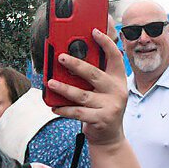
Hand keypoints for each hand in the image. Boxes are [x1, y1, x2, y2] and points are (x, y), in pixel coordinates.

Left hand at [47, 29, 128, 145]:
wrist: (109, 136)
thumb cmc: (102, 107)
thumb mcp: (103, 89)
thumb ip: (93, 75)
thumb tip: (71, 58)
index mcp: (118, 79)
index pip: (115, 56)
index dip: (106, 42)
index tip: (94, 31)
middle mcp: (117, 90)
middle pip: (94, 74)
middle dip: (76, 64)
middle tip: (60, 57)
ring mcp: (110, 105)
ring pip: (82, 95)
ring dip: (64, 88)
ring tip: (50, 83)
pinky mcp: (101, 119)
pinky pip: (78, 112)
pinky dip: (64, 109)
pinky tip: (53, 106)